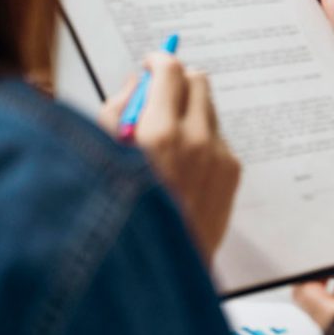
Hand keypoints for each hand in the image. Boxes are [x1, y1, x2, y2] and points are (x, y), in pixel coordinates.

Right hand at [99, 53, 239, 260]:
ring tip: (165, 145)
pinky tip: (181, 170)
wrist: (155, 274)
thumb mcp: (101, 158)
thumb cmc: (121, 216)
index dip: (159, 60)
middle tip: (159, 96)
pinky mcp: (232, 174)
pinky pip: (218, 141)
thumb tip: (136, 84)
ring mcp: (219, 157)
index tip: (152, 63)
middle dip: (177, 82)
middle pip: (198, 80)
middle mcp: (196, 140)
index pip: (170, 70)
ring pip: (209, 110)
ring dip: (189, 113)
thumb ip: (116, 111)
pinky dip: (201, 143)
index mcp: (158, 132)